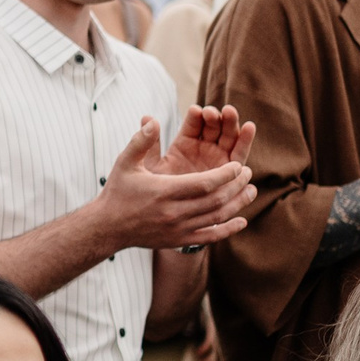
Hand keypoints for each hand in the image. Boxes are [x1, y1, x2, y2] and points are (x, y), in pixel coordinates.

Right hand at [98, 118, 257, 251]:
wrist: (107, 227)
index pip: (205, 183)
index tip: (238, 165)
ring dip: (238, 204)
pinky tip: (242, 221)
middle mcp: (174, 212)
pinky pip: (210, 237)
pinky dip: (228, 229)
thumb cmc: (118, 191)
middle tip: (248, 173)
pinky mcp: (178, 241)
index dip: (225, 174)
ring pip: (216, 217)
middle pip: (215, 200)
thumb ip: (140, 141)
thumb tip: (153, 120)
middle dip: (236, 186)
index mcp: (164, 191)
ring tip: (251, 191)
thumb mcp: (125, 162)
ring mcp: (178, 229)